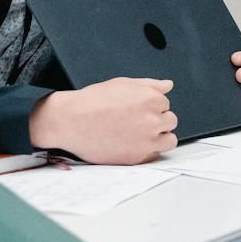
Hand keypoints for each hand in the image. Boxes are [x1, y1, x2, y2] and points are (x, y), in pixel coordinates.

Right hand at [28, 76, 176, 164]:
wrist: (71, 121)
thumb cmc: (93, 101)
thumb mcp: (123, 84)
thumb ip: (150, 85)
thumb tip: (168, 85)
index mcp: (151, 99)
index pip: (165, 104)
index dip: (152, 107)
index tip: (137, 109)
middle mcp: (153, 120)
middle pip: (170, 121)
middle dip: (157, 121)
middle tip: (136, 122)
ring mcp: (147, 140)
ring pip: (169, 140)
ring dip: (159, 137)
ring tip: (139, 135)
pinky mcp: (138, 157)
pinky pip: (155, 155)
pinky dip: (148, 151)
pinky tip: (132, 144)